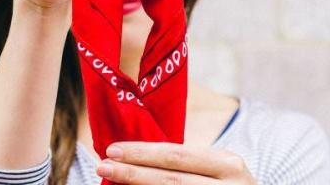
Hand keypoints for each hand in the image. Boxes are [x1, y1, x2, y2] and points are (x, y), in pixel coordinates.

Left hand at [96, 141, 256, 183]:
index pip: (176, 155)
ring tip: (111, 182)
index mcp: (227, 163)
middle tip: (103, 166)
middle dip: (132, 173)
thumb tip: (137, 159)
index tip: (112, 149)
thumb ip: (186, 163)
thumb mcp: (217, 168)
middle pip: (170, 180)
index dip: (141, 152)